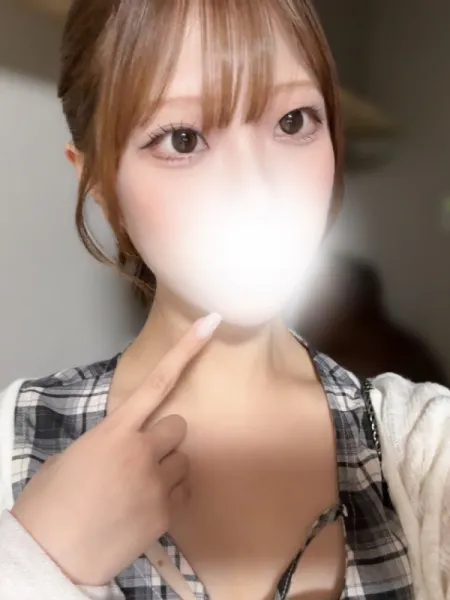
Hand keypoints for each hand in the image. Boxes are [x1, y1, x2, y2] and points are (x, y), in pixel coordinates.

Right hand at [11, 313, 221, 585]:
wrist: (50, 556)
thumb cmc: (50, 504)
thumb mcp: (72, 458)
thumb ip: (106, 442)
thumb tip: (121, 445)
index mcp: (114, 431)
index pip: (157, 382)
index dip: (187, 349)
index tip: (211, 323)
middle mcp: (142, 451)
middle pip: (179, 426)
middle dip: (165, 438)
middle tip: (142, 458)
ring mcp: (158, 483)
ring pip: (184, 460)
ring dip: (168, 468)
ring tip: (140, 488)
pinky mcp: (167, 513)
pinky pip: (184, 491)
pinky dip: (170, 495)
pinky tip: (145, 508)